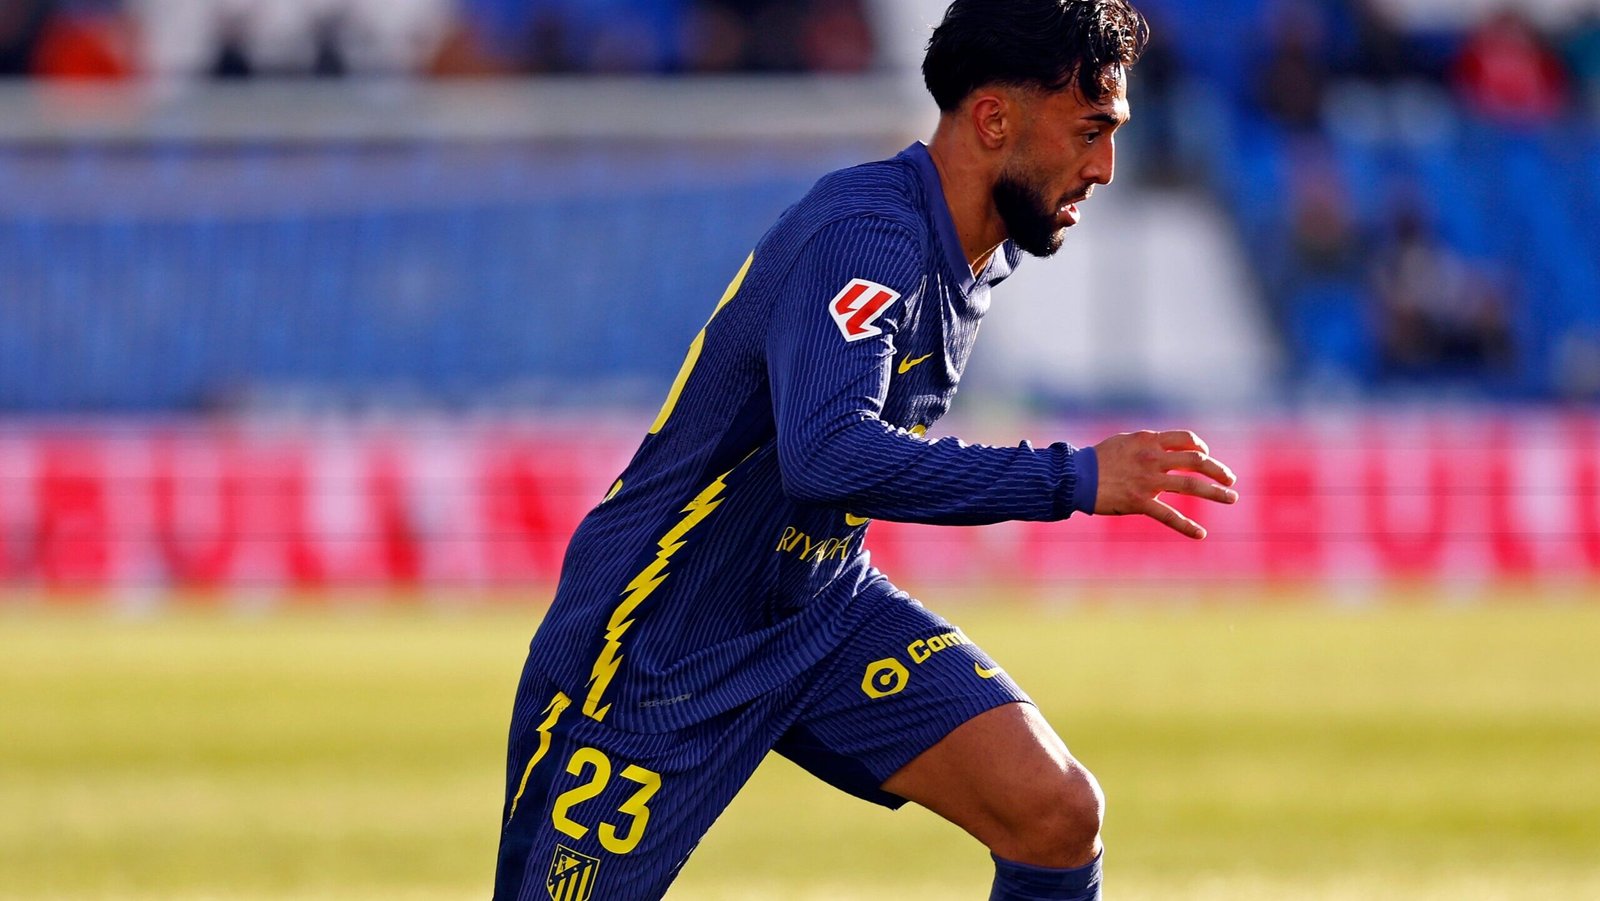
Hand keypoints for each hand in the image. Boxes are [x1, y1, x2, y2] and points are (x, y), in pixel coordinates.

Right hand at [1091, 430, 1237, 539]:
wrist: (1074, 476)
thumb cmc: (1097, 459)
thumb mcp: (1124, 442)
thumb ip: (1147, 444)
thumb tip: (1164, 447)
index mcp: (1149, 441)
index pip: (1186, 440)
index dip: (1202, 448)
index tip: (1206, 457)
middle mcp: (1152, 458)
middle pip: (1196, 461)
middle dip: (1218, 470)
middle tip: (1230, 480)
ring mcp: (1148, 481)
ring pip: (1190, 485)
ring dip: (1215, 493)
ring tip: (1232, 498)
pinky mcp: (1140, 502)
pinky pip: (1168, 515)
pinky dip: (1186, 526)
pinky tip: (1200, 534)